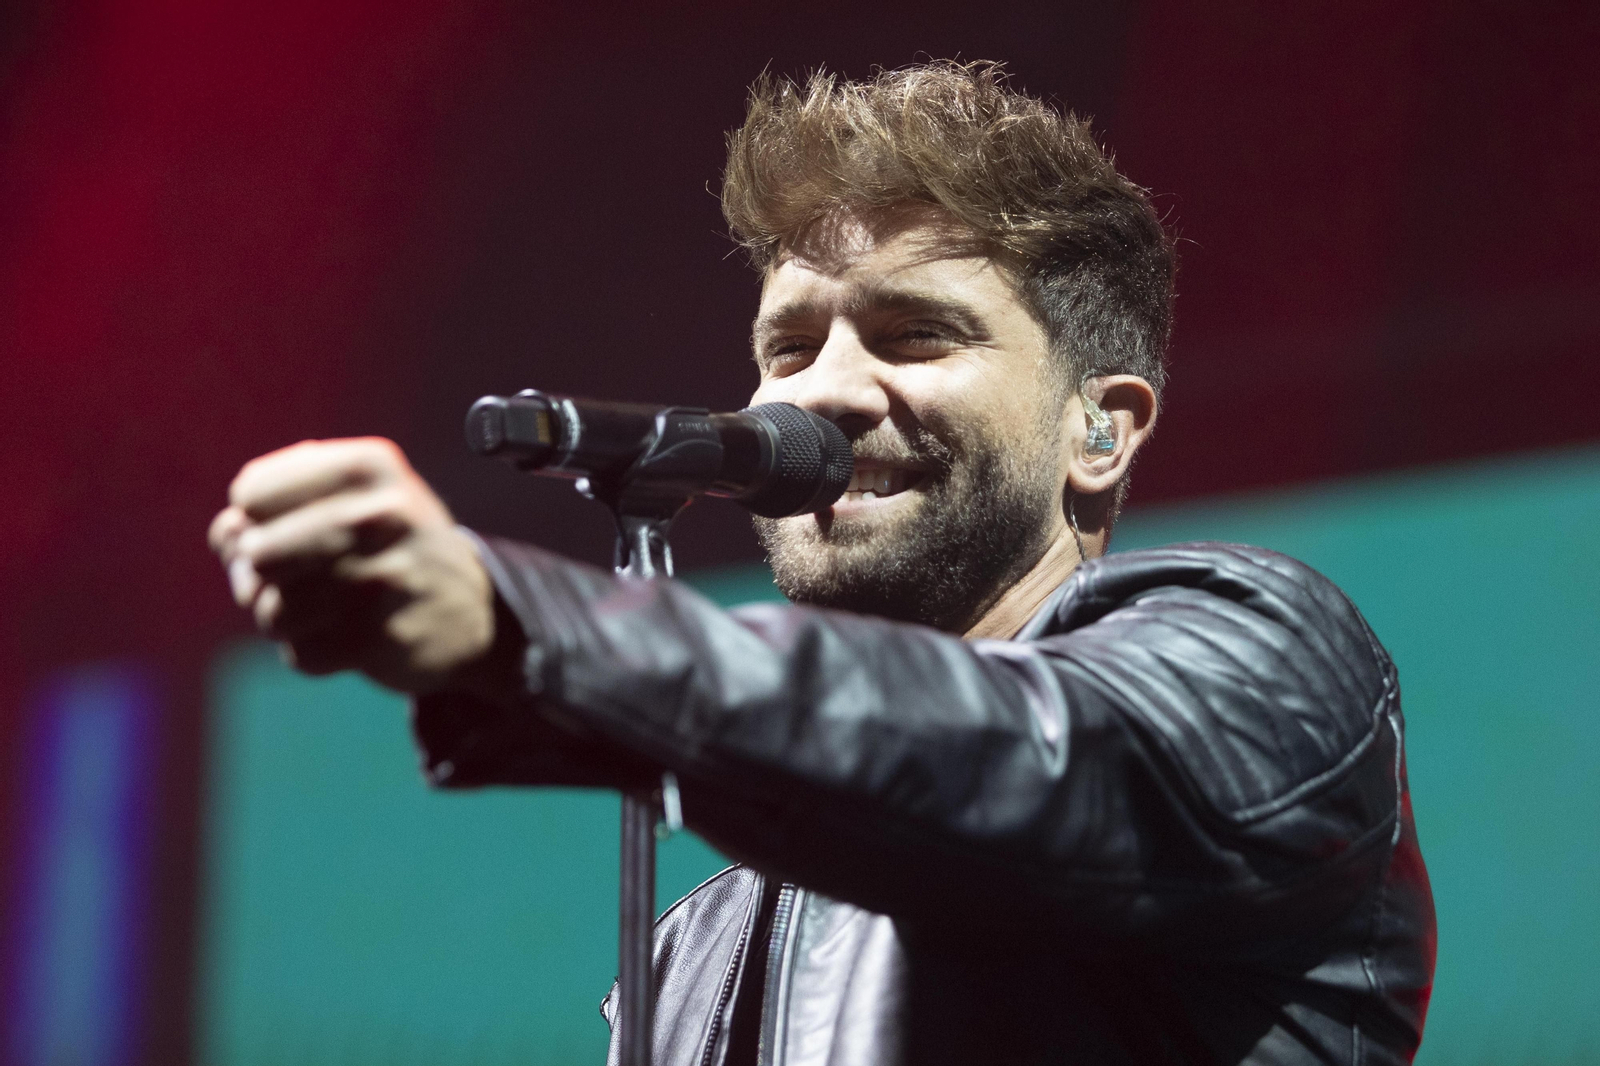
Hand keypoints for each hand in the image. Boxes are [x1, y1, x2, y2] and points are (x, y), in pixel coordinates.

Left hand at [208, 438, 495, 693]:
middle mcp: (381, 513)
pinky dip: (313, 652)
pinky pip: (301, 654)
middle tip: (295, 579)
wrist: (474, 611)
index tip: (289, 528)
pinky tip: (349, 637)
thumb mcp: (346, 500)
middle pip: (255, 553)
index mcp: (369, 465)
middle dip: (259, 576)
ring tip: (326, 609)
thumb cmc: (388, 546)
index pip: (250, 493)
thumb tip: (226, 534)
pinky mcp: (384, 637)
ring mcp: (386, 577)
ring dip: (285, 620)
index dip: (255, 520)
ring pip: (272, 611)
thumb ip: (270, 504)